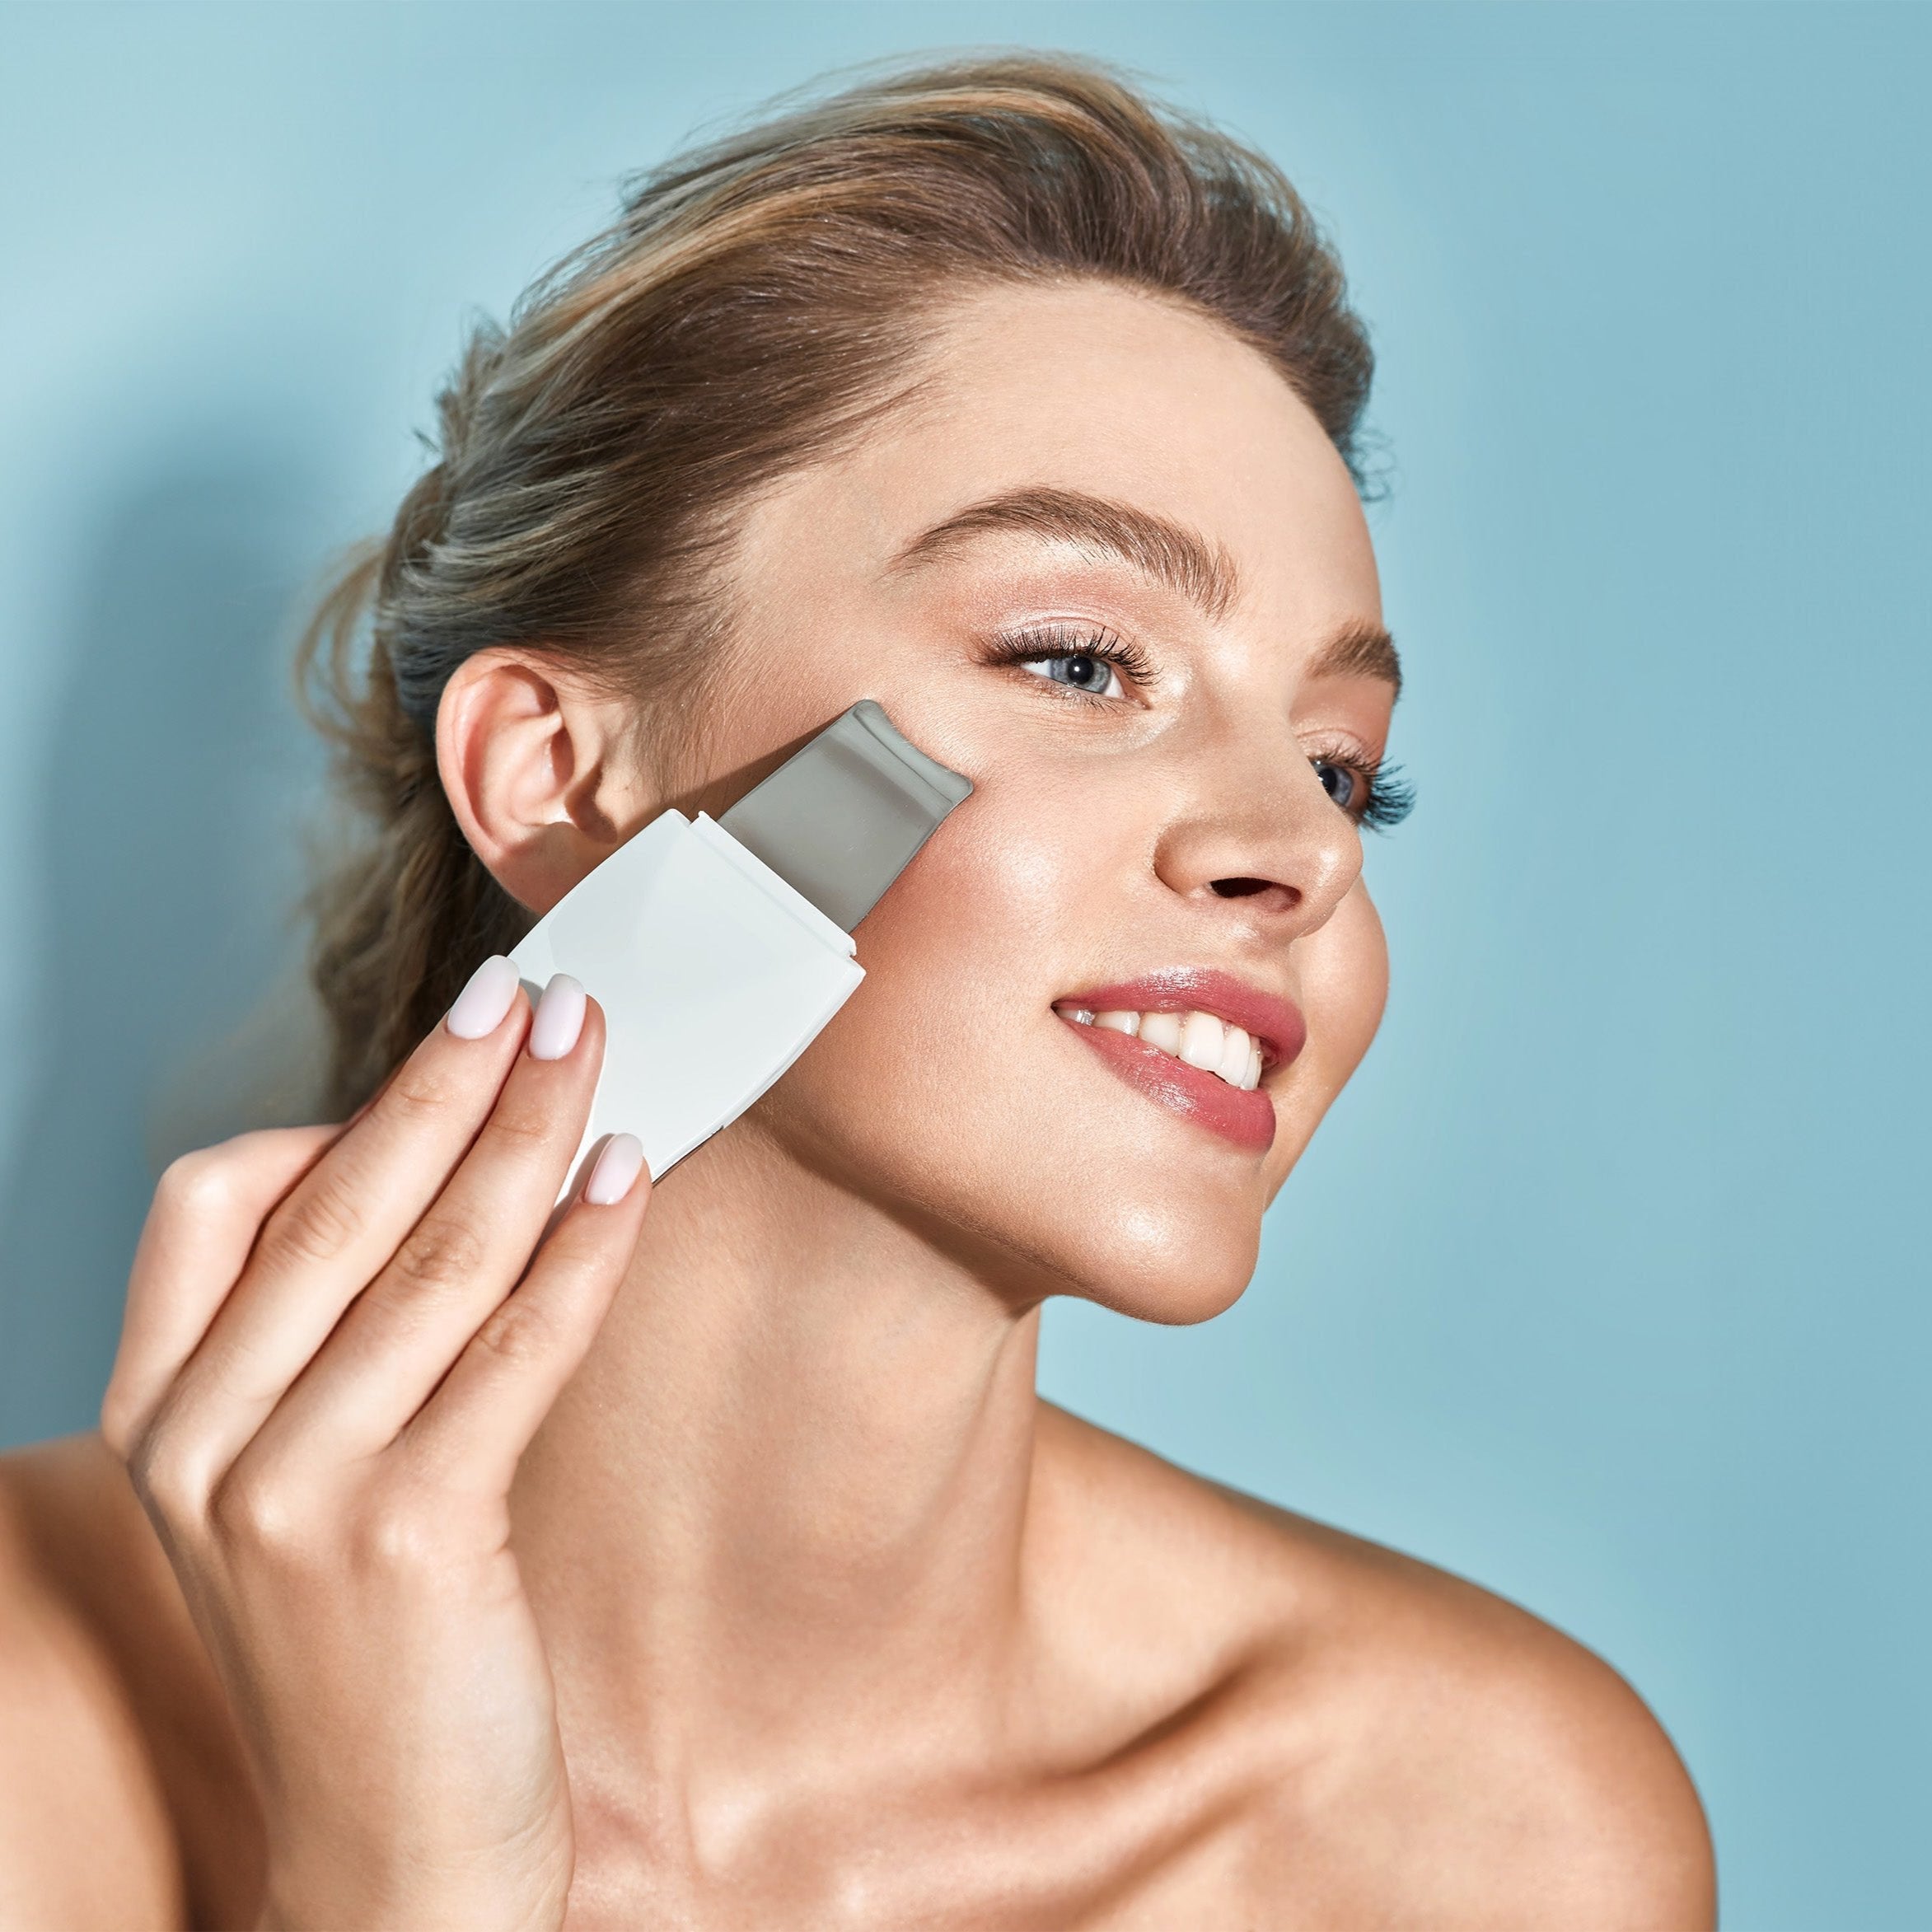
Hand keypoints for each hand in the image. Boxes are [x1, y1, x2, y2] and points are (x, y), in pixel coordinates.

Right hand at [99, 958, 648, 1931]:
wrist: (392, 1856)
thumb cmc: (367, 1647)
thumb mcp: (298, 1482)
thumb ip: (336, 1339)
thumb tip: (452, 1164)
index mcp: (161, 1412)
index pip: (211, 1198)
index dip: (339, 1108)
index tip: (450, 1047)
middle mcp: (203, 1443)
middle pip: (342, 1202)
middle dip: (456, 1081)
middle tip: (543, 996)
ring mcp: (293, 1494)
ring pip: (436, 1259)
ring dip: (533, 1135)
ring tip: (600, 1057)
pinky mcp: (406, 1538)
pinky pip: (515, 1350)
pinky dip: (580, 1251)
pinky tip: (626, 1179)